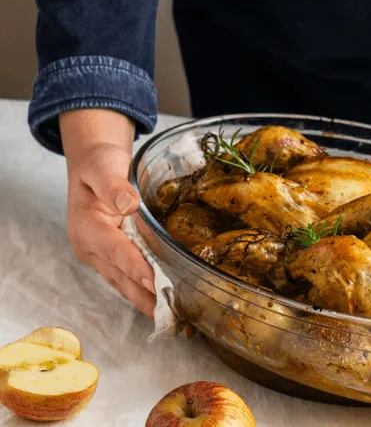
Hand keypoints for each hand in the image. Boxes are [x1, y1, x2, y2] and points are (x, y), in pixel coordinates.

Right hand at [60, 110, 155, 318]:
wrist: (95, 164)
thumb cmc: (100, 164)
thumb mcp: (103, 166)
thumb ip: (114, 186)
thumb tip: (129, 204)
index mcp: (87, 228)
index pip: (115, 251)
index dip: (135, 267)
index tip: (154, 282)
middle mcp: (91, 248)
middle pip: (121, 276)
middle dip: (145, 296)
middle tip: (171, 315)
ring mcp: (100, 255)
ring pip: (124, 282)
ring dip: (146, 300)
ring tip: (171, 318)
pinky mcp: (112, 256)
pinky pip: (128, 277)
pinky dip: (144, 291)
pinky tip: (163, 303)